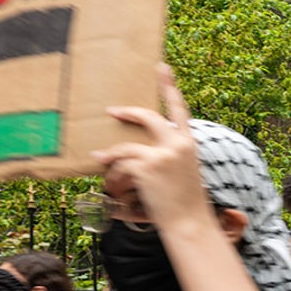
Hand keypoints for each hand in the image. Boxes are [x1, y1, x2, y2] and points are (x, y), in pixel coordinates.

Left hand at [93, 65, 208, 227]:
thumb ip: (170, 157)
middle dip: (129, 112)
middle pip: (149, 117)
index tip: (161, 68)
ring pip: (128, 145)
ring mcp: (163, 154)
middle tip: (113, 110)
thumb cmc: (187, 204)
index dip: (169, 87)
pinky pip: (122, 162)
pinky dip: (111, 167)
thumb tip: (142, 154)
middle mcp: (178, 144)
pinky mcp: (148, 166)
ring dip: (112, 152)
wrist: (190, 223)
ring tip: (100, 157)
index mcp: (190, 143)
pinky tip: (102, 167)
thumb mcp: (185, 173)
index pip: (180, 109)